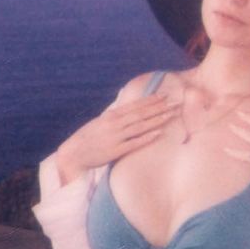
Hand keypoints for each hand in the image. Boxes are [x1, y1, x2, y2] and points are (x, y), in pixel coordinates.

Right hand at [55, 94, 178, 183]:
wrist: (73, 154)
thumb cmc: (87, 138)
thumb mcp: (100, 121)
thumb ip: (114, 114)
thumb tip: (125, 104)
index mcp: (112, 115)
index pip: (136, 105)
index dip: (151, 100)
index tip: (165, 95)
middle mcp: (115, 124)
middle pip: (142, 114)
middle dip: (160, 107)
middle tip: (176, 102)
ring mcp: (116, 137)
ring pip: (141, 126)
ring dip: (157, 120)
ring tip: (172, 115)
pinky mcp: (116, 151)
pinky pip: (134, 143)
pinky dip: (147, 137)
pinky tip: (159, 133)